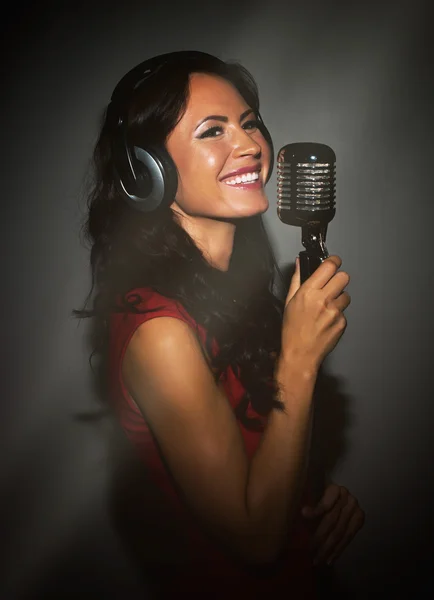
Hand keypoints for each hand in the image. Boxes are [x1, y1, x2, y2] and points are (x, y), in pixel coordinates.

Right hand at [280, 256, 350, 372]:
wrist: (300, 354)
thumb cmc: (292, 330)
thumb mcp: (289, 302)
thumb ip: (296, 279)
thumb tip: (299, 263)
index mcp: (308, 292)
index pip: (329, 267)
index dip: (334, 261)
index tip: (334, 262)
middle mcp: (323, 300)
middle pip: (344, 277)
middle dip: (338, 279)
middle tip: (331, 285)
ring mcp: (335, 312)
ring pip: (346, 295)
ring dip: (339, 298)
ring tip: (326, 308)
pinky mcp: (342, 323)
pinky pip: (344, 312)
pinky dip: (337, 314)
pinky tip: (326, 321)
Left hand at [301, 482, 364, 565]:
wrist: (336, 498)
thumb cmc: (319, 498)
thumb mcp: (312, 497)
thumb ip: (308, 505)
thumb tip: (301, 515)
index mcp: (334, 490)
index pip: (325, 503)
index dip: (315, 511)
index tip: (303, 516)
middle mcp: (347, 497)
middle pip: (332, 520)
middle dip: (320, 537)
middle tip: (309, 550)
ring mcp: (355, 508)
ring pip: (341, 532)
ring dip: (329, 548)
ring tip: (318, 560)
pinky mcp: (360, 518)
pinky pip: (349, 536)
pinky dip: (339, 549)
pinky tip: (330, 559)